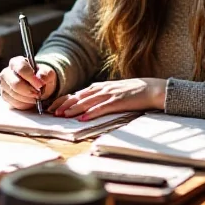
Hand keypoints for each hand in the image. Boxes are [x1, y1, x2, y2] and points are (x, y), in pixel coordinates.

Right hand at [0, 56, 57, 109]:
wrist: (38, 87)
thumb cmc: (40, 77)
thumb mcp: (47, 73)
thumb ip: (45, 73)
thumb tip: (40, 76)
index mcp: (16, 62)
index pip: (21, 68)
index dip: (31, 78)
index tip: (40, 85)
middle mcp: (7, 73)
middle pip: (15, 84)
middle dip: (29, 91)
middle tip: (38, 94)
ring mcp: (4, 85)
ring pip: (15, 95)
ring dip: (28, 98)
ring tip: (36, 97)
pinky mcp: (5, 96)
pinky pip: (14, 103)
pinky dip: (24, 104)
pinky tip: (30, 100)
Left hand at [48, 78, 165, 120]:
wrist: (152, 89)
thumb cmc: (134, 92)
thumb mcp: (114, 91)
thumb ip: (101, 96)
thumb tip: (87, 104)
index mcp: (101, 86)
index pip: (78, 93)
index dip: (64, 99)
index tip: (53, 106)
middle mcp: (103, 88)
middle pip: (79, 96)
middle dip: (64, 104)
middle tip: (52, 112)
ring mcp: (110, 94)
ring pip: (88, 101)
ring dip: (74, 108)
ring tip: (62, 115)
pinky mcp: (119, 101)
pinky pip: (102, 108)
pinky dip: (91, 112)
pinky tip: (83, 118)